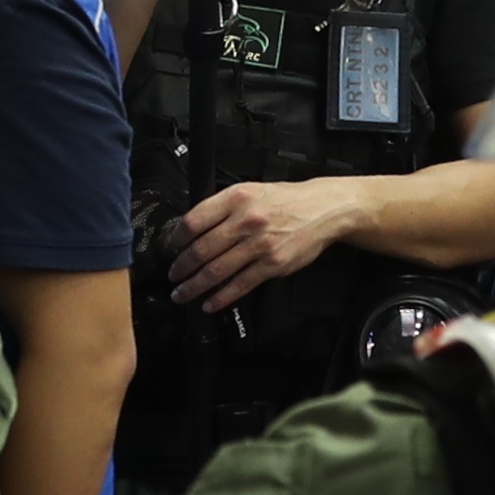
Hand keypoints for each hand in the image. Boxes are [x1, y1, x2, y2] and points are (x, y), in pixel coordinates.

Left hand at [165, 177, 357, 313]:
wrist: (323, 210)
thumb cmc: (285, 200)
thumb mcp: (251, 191)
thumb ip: (223, 207)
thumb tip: (193, 228)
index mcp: (236, 198)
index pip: (194, 221)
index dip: (176, 239)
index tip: (171, 249)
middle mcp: (246, 221)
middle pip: (201, 249)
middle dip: (181, 268)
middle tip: (172, 276)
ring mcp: (259, 245)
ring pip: (216, 271)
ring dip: (194, 286)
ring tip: (182, 294)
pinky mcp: (272, 265)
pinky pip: (239, 285)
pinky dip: (221, 297)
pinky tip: (209, 303)